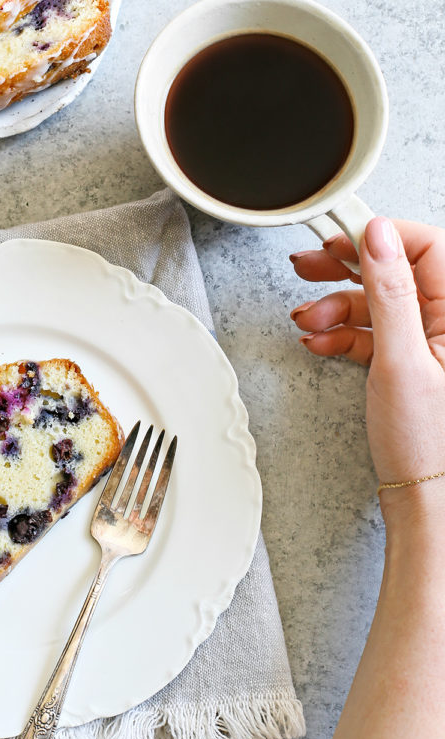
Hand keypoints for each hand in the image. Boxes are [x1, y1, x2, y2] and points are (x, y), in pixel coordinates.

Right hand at [289, 218, 444, 491]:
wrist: (427, 503)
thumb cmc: (428, 444)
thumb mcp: (400, 361)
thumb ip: (389, 292)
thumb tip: (378, 235)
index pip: (425, 247)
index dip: (378, 238)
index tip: (337, 237)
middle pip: (398, 269)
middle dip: (349, 267)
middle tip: (310, 264)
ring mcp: (432, 342)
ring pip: (381, 301)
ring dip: (337, 306)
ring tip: (306, 320)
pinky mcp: (413, 361)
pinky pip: (376, 331)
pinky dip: (344, 334)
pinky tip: (320, 342)